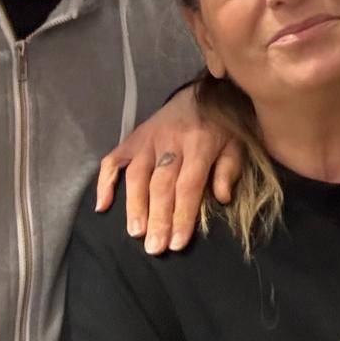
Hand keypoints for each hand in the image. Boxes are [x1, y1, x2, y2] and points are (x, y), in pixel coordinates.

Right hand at [94, 87, 244, 254]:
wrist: (203, 92)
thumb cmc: (222, 125)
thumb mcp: (237, 143)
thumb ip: (229, 169)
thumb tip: (223, 198)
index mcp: (200, 143)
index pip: (189, 185)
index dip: (183, 215)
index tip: (177, 243)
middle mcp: (171, 141)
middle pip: (161, 184)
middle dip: (158, 218)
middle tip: (154, 248)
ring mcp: (148, 139)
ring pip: (136, 175)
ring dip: (134, 205)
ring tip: (136, 232)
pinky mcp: (132, 138)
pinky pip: (113, 160)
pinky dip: (105, 182)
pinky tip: (102, 206)